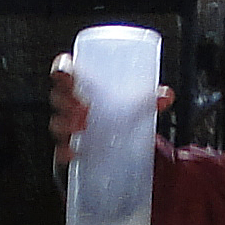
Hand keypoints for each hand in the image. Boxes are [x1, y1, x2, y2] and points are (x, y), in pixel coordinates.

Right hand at [49, 56, 173, 172]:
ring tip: (82, 128)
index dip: (61, 71)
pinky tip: (73, 152)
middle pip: (59, 99)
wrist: (112, 140)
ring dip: (66, 125)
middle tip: (85, 107)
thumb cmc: (116, 112)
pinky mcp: (69, 149)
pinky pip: (60, 150)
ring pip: (58, 124)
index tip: (69, 76)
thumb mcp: (134, 103)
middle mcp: (68, 105)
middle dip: (67, 101)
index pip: (63, 73)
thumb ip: (148, 99)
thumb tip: (167, 96)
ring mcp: (67, 127)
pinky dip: (64, 151)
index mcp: (79, 86)